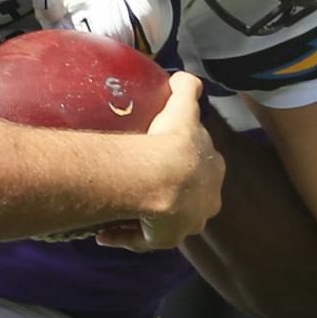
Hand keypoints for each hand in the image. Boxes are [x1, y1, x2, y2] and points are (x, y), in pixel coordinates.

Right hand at [97, 71, 221, 251]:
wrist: (164, 176)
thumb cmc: (174, 141)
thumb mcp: (182, 109)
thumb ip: (187, 90)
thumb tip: (182, 76)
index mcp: (212, 173)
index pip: (201, 168)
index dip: (184, 164)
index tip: (164, 159)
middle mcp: (205, 203)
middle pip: (186, 199)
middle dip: (168, 195)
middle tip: (141, 187)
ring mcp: (185, 225)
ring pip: (163, 222)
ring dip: (143, 217)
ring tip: (119, 209)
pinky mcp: (163, 241)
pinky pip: (139, 241)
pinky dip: (121, 237)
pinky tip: (103, 234)